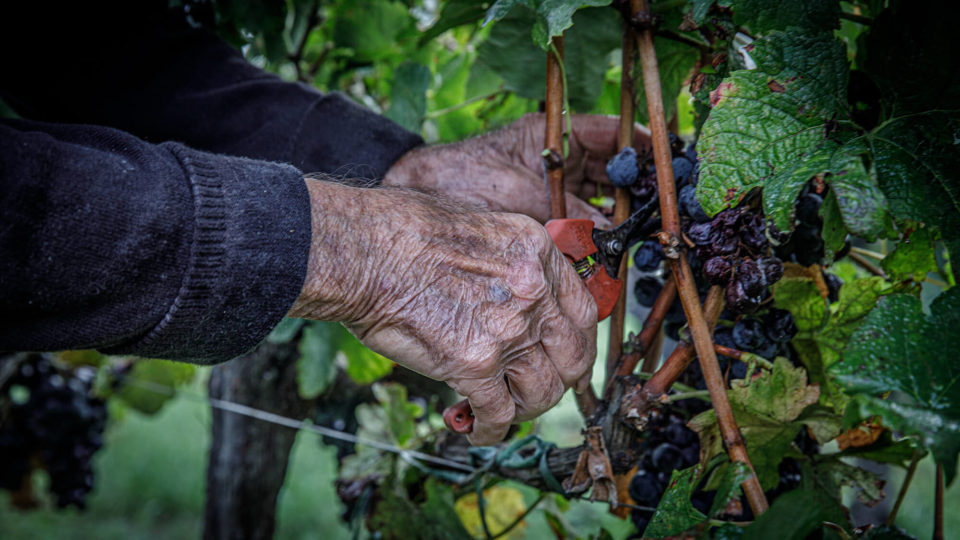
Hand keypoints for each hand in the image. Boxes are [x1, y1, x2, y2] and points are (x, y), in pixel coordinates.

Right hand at [287, 179, 596, 444]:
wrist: (364, 250)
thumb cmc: (402, 231)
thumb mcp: (479, 228)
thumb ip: (510, 263)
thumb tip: (512, 297)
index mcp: (536, 253)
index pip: (583, 312)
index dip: (577, 344)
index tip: (564, 359)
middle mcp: (532, 292)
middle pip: (572, 357)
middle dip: (557, 382)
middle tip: (534, 391)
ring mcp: (508, 330)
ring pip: (541, 391)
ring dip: (522, 409)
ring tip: (501, 411)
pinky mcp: (474, 364)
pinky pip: (498, 413)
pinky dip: (490, 429)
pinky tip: (476, 429)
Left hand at [382, 113, 651, 226]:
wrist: (424, 199)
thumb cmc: (467, 179)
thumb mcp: (526, 194)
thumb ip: (571, 215)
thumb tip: (613, 240)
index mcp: (560, 136)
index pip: (617, 136)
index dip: (648, 149)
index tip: (675, 165)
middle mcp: (564, 162)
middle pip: (617, 174)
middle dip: (640, 193)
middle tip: (663, 213)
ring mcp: (556, 190)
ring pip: (603, 204)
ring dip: (621, 222)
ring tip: (643, 238)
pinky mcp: (546, 220)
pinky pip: (582, 229)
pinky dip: (596, 243)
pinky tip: (611, 257)